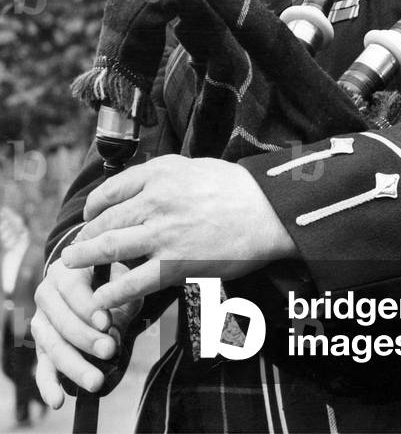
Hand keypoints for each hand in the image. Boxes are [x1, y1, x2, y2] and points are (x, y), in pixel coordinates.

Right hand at [31, 257, 141, 407]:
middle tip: (110, 351)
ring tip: (96, 381)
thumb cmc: (111, 280)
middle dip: (86, 339)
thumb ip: (118, 301)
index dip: (88, 307)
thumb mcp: (120, 282)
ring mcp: (41, 322)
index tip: (107, 322)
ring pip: (53, 347)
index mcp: (66, 271)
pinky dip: (48, 385)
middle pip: (62, 322)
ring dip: (75, 365)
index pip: (72, 289)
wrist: (95, 283)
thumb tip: (112, 333)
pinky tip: (57, 400)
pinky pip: (42, 368)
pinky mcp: (41, 347)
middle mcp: (46, 295)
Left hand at [61, 155, 296, 310]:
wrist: (267, 211)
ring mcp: (163, 233)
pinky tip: (101, 297)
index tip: (91, 216)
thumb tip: (144, 184)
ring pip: (110, 247)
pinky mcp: (174, 264)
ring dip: (85, 258)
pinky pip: (133, 281)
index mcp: (160, 174)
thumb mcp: (195, 166)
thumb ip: (165, 174)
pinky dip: (112, 291)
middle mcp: (155, 200)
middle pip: (106, 220)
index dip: (95, 206)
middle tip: (75, 246)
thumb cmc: (237, 188)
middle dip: (85, 236)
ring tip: (71, 266)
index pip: (112, 190)